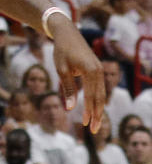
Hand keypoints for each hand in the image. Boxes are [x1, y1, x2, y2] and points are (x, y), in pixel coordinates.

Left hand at [51, 15, 104, 132]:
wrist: (66, 33)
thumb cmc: (61, 50)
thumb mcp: (61, 69)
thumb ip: (67, 89)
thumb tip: (69, 108)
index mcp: (91, 71)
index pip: (92, 97)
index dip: (90, 112)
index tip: (86, 125)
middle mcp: (99, 71)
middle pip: (100, 98)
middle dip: (96, 115)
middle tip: (93, 130)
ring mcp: (99, 70)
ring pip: (101, 94)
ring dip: (97, 109)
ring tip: (92, 122)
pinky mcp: (96, 69)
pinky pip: (98, 88)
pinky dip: (96, 99)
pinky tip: (92, 109)